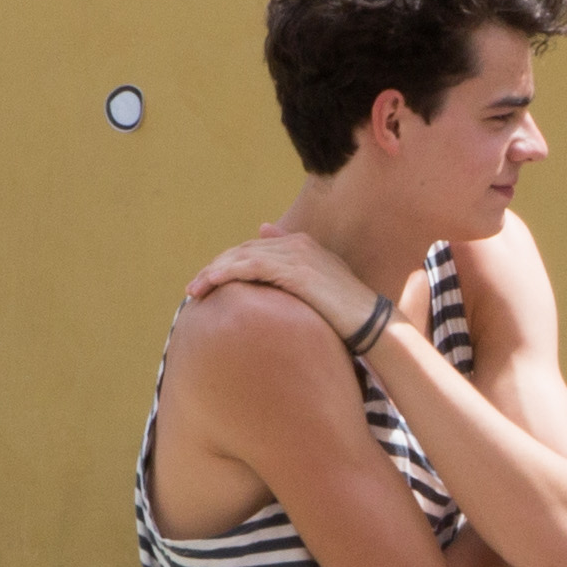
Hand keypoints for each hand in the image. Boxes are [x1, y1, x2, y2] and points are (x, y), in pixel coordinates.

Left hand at [183, 224, 389, 344]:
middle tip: (194, 288)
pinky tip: (211, 284)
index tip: (209, 282)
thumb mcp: (318, 292)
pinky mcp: (295, 270)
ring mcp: (296, 254)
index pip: (254, 249)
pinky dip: (227, 273)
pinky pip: (251, 267)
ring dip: (214, 272)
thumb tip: (273, 277)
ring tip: (195, 290)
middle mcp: (297, 244)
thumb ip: (294, 279)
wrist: (372, 322)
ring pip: (242, 257)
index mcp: (302, 246)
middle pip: (243, 250)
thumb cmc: (347, 314)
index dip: (228, 264)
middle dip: (216, 267)